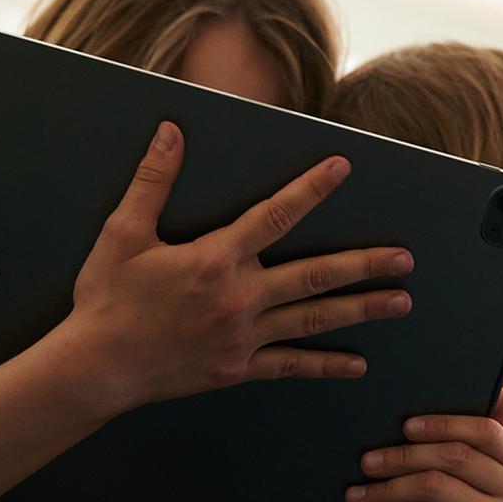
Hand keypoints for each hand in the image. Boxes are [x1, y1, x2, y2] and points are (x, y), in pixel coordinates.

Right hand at [56, 121, 413, 412]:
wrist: (97, 368)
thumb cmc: (106, 300)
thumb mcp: (122, 234)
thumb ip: (152, 182)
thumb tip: (171, 132)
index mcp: (214, 259)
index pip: (274, 216)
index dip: (311, 189)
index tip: (343, 168)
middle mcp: (238, 298)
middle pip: (314, 276)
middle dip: (364, 265)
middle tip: (405, 258)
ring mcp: (243, 337)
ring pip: (314, 320)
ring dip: (361, 309)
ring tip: (401, 301)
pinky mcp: (238, 368)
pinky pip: (291, 366)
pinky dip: (326, 365)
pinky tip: (357, 364)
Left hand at [346, 388, 502, 501]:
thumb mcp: (482, 495)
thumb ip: (489, 449)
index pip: (486, 432)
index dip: (442, 423)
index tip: (403, 426)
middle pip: (453, 457)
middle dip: (401, 456)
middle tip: (365, 461)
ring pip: (433, 485)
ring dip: (386, 488)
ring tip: (357, 493)